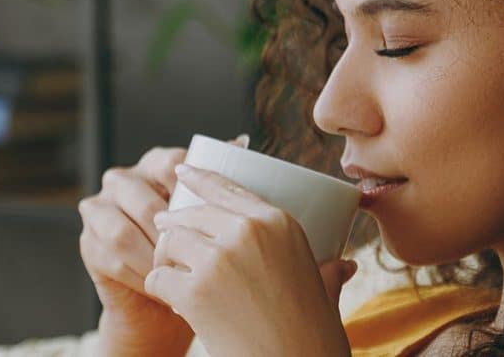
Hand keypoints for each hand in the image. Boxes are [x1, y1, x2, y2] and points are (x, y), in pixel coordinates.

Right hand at [77, 136, 249, 354]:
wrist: (167, 290)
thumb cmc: (196, 242)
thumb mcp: (211, 208)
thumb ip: (220, 176)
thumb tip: (242, 141)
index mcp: (154, 163)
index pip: (170, 164)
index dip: (188, 190)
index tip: (210, 218)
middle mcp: (122, 180)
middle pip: (144, 202)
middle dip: (171, 234)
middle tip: (196, 256)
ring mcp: (99, 209)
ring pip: (122, 232)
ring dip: (153, 257)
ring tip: (179, 273)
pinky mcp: (89, 242)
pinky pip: (111, 259)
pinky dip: (139, 275)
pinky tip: (161, 284)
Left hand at [147, 163, 356, 356]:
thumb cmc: (313, 332)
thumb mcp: (325, 286)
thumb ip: (330, 269)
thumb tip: (345, 266)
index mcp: (279, 222)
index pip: (227, 187)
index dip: (199, 177)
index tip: (181, 171)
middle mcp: (248, 231)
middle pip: (193, 213)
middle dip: (174, 224)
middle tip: (165, 233)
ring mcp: (219, 259)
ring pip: (170, 241)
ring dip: (166, 259)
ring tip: (171, 273)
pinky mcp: (194, 291)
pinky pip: (158, 276)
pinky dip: (160, 288)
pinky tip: (172, 301)